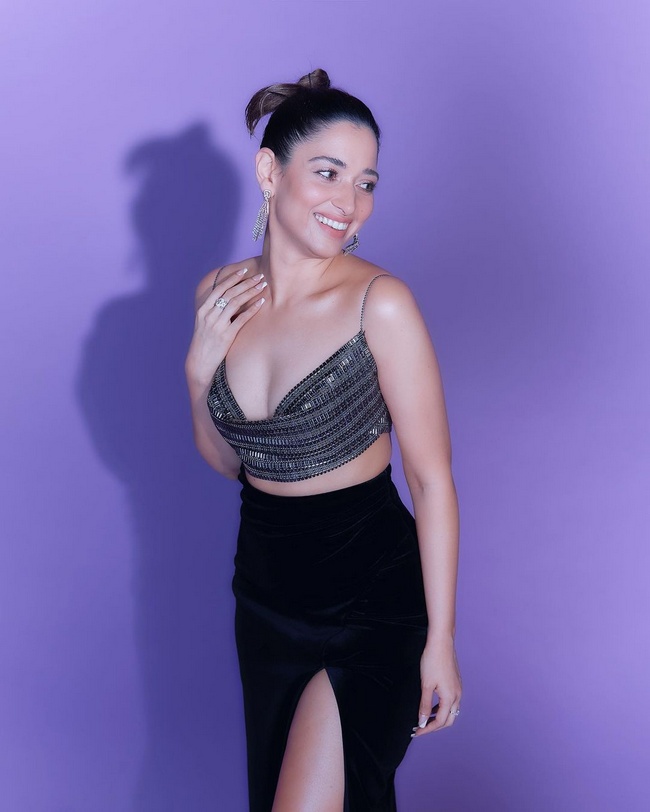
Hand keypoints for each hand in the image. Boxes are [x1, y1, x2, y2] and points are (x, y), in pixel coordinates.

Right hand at [185, 268, 266, 387]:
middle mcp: (209, 315)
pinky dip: (252, 309)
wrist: (200, 362)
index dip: (232, 278)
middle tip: (259, 276)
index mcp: (203, 310)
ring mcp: (217, 325)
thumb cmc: (204, 342)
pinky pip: (241, 319)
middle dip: (246, 283)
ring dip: (251, 292)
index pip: (219, 289)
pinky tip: (261, 303)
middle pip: (230, 293)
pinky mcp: (226, 336)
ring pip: (236, 303)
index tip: (243, 270)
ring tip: (262, 286)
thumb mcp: (205, 324)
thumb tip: (228, 300)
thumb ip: (214, 311)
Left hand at [411, 637, 461, 738]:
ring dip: (439, 717)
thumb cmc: (433, 661)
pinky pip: (451, 702)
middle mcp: (457, 695)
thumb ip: (424, 705)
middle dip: (435, 726)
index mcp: (450, 698)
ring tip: (424, 718)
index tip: (416, 732)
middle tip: (421, 728)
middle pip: (449, 720)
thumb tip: (422, 721)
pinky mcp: (456, 682)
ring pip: (451, 711)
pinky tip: (432, 705)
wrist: (441, 643)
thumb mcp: (426, 685)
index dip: (428, 729)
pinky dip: (442, 707)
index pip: (440, 721)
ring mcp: (458, 689)